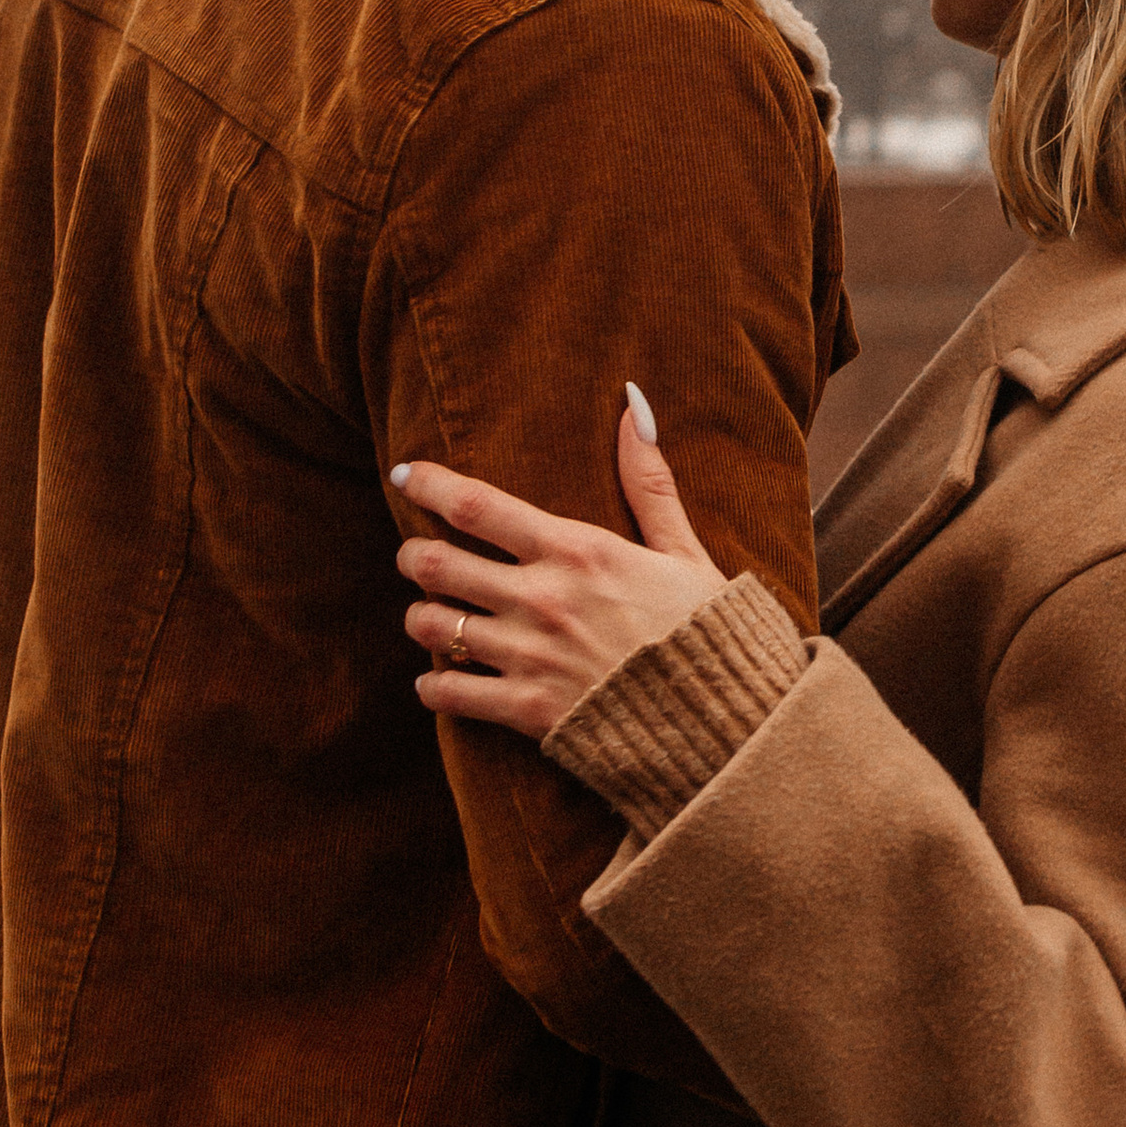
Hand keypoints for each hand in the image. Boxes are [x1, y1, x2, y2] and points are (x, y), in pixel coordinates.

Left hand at [394, 392, 726, 744]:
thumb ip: (648, 482)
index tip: (405, 473)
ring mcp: (529, 656)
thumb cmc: (704, 630)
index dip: (430, 484)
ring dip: (420, 618)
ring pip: (430, 627)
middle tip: (414, 555)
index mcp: (576, 551)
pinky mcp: (526, 710)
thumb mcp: (682, 549)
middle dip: (412, 555)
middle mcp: (541, 599)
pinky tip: (439, 680)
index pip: (477, 506)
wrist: (720, 721)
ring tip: (428, 616)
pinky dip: (433, 685)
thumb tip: (634, 406)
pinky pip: (447, 692)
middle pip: (434, 564)